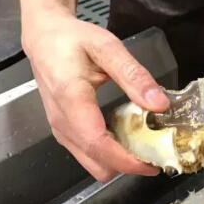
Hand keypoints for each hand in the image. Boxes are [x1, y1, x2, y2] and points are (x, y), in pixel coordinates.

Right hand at [22, 7, 168, 180]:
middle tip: (154, 153)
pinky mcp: (62, 131)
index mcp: (71, 99)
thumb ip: (133, 75)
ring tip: (143, 145)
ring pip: (92, 163)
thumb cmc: (73, 39)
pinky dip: (108, 153)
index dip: (126, 160)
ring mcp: (59, 130)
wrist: (43, 38)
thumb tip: (159, 104)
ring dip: (118, 161)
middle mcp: (61, 122)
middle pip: (97, 162)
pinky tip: (125, 136)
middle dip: (127, 164)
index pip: (98, 142)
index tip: (153, 164)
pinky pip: (87, 154)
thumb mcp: (107, 47)